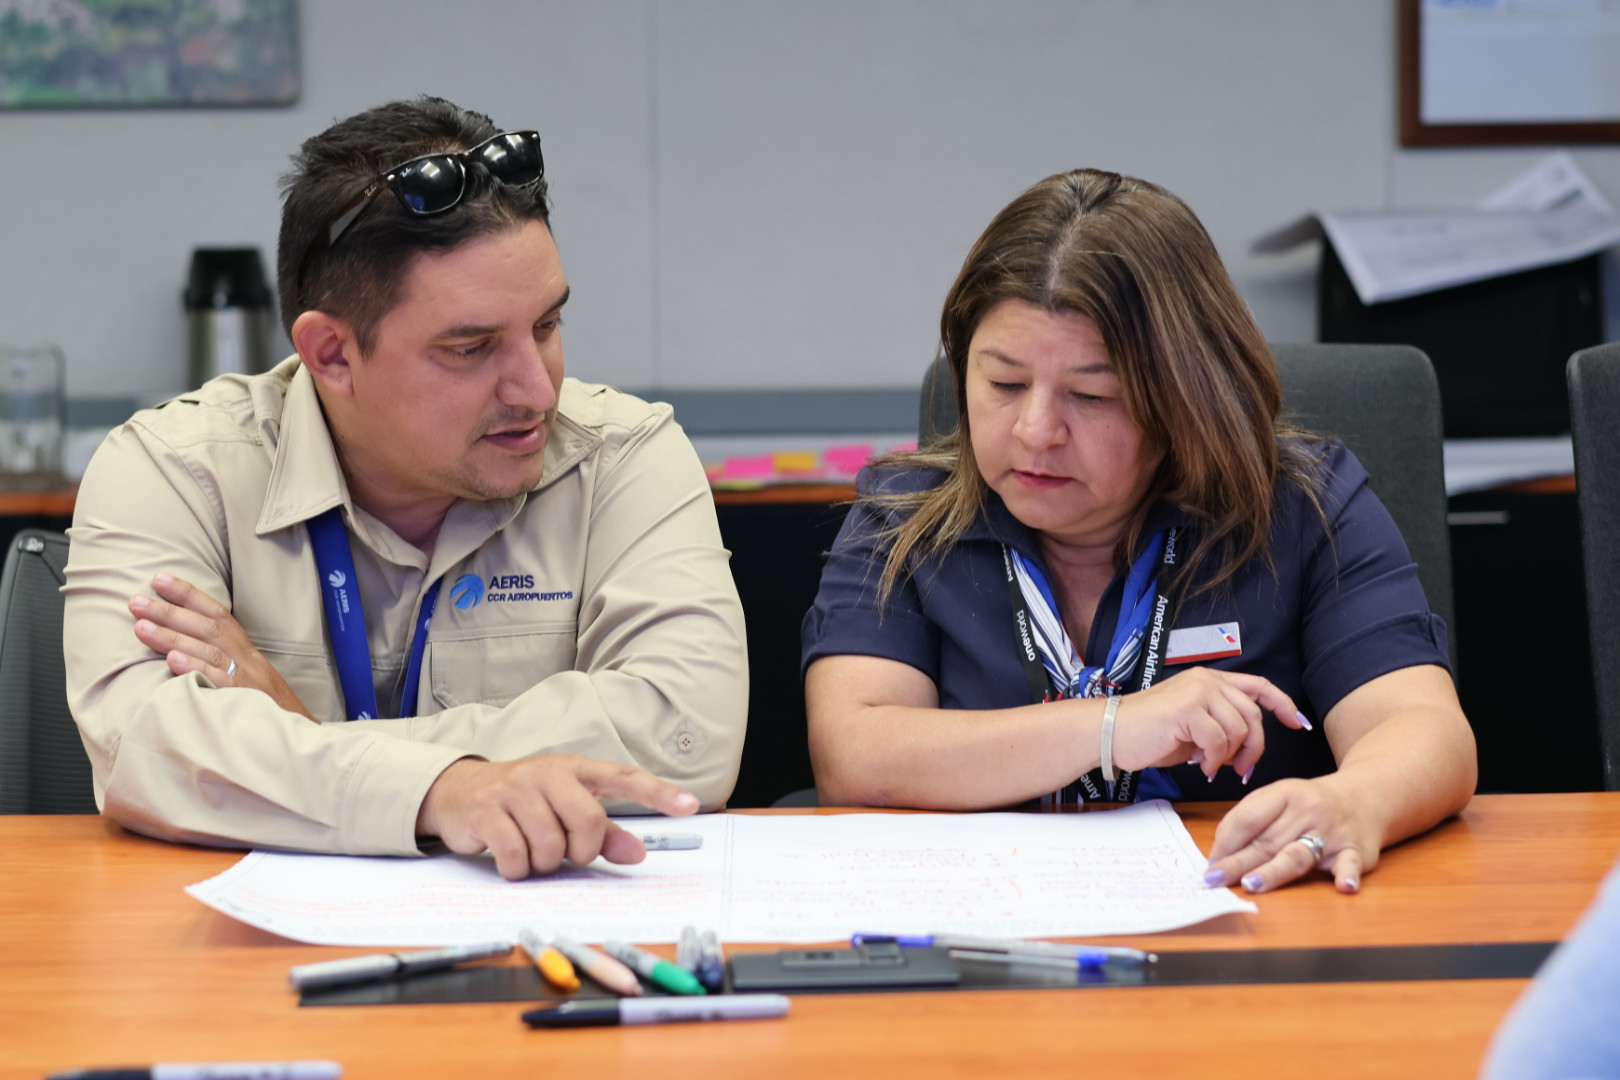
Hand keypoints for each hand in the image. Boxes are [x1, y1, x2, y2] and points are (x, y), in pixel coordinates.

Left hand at [129, 571, 315, 720]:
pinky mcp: (246, 700)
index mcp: (246, 652)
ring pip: (209, 650)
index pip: (217, 614)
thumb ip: (221, 663)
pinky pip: (219, 681)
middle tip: (136, 601)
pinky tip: (173, 660)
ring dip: (173, 636)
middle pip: (208, 627)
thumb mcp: (249, 679)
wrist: (301, 736)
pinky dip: (196, 668)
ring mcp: (247, 679)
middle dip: (170, 611)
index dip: (189, 594)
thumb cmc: (268, 710)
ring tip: (140, 627)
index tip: (160, 579)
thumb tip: (180, 649)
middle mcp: (248, 659)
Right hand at [416, 755, 700, 880]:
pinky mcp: (486, 810)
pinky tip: (510, 859)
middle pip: (587, 822)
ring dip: (545, 864)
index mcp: (575, 768)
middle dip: (580, 851)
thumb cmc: (525, 802)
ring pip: (550, 846)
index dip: (657, 793)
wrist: (460, 791)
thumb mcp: (566, 809)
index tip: (689, 806)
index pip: (623, 777)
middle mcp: (547, 772)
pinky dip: (517, 870)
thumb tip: (638, 854)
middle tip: (565, 853)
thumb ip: (604, 833)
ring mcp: (515, 788)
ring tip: (532, 852)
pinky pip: (515, 857)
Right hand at [1107, 667, 1305, 781]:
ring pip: (1238, 730)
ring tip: (1210, 766)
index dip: (1283, 704)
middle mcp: (1206, 680)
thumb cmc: (1148, 734)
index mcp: (1208, 680)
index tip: (1298, 723)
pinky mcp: (1187, 709)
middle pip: (1253, 715)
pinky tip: (1199, 765)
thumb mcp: (1192, 727)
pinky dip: (1214, 759)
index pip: (1258, 686)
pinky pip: (1219, 740)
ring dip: (1229, 756)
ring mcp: (1197, 692)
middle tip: (1243, 770)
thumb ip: (1220, 726)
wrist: (1110, 733)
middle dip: (1255, 748)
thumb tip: (1246, 748)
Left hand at [1203, 775, 1377, 893]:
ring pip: (1297, 854)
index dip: (1225, 842)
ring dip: (1273, 871)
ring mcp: (1332, 832)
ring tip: (1251, 884)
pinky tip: (1344, 886)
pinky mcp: (1355, 851)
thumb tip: (1220, 853)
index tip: (1209, 864)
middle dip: (1237, 863)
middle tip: (1213, 880)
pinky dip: (1347, 874)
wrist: (1364, 798)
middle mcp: (1308, 811)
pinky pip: (1349, 863)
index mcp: (1284, 794)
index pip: (1247, 818)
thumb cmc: (1309, 804)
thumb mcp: (1279, 798)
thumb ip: (1251, 818)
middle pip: (1266, 842)